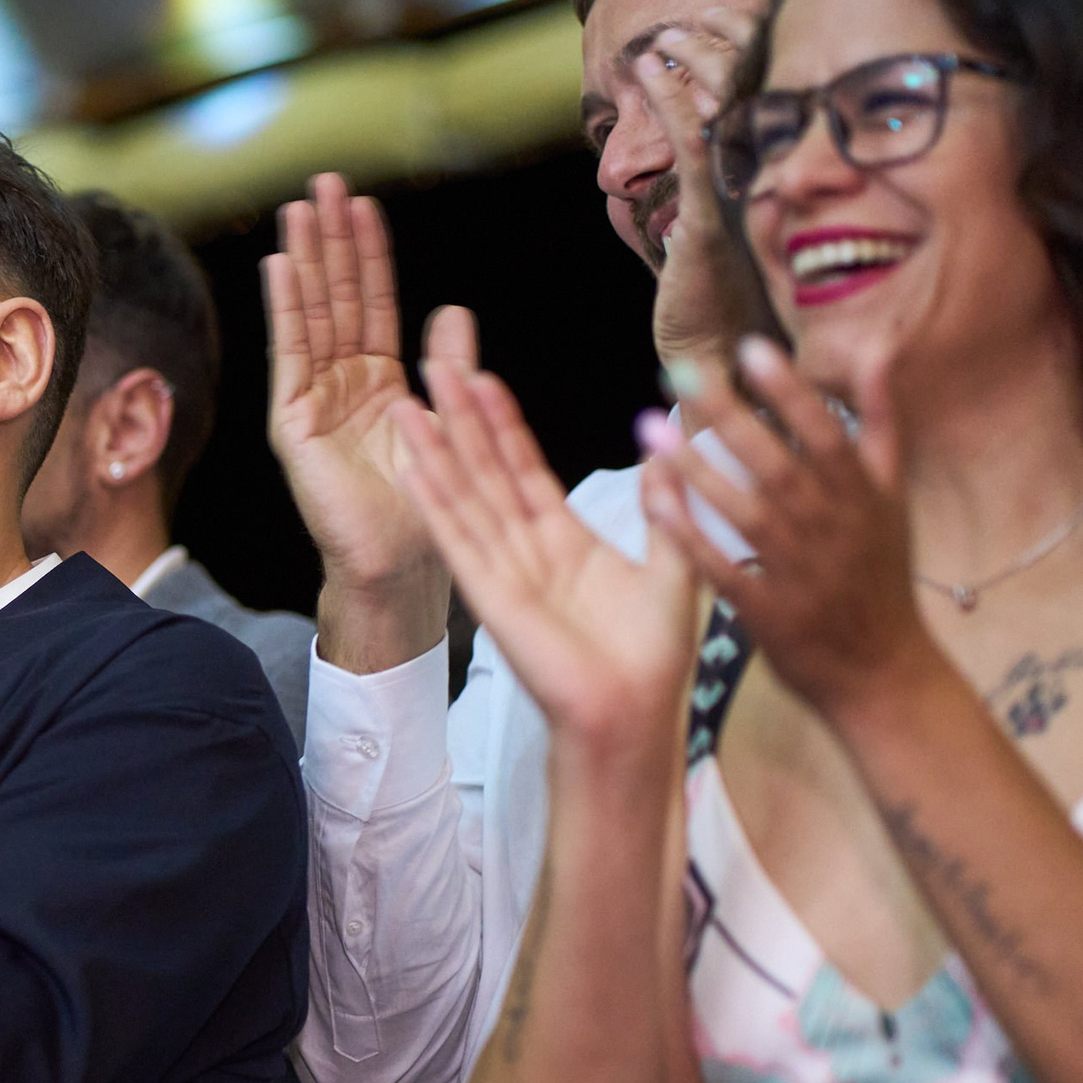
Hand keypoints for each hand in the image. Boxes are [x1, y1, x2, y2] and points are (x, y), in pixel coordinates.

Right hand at [261, 173, 454, 667]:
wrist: (400, 566)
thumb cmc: (427, 510)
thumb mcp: (451, 422)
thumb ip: (450, 368)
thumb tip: (454, 311)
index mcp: (378, 383)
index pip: (373, 303)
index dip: (369, 253)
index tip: (363, 203)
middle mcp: (341, 384)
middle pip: (336, 297)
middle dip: (330, 239)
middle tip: (325, 181)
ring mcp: (313, 401)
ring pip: (311, 314)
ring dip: (306, 258)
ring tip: (301, 206)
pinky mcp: (294, 423)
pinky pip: (290, 354)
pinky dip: (286, 308)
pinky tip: (283, 265)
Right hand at [390, 360, 698, 751]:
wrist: (633, 715)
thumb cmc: (654, 658)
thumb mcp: (674, 566)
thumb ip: (668, 507)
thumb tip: (669, 450)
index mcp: (564, 542)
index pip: (524, 469)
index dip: (502, 424)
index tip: (482, 378)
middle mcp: (525, 551)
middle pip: (484, 472)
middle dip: (460, 420)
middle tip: (435, 367)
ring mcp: (502, 572)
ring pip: (463, 498)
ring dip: (434, 451)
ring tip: (407, 405)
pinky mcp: (490, 597)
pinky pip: (458, 542)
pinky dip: (435, 504)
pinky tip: (413, 468)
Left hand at [639, 12, 765, 379]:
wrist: (725, 364)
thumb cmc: (730, 304)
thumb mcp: (733, 233)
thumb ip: (726, 191)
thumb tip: (698, 154)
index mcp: (777, 177)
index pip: (768, 95)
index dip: (749, 49)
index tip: (722, 16)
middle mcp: (765, 181)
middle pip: (752, 90)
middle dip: (725, 45)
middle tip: (697, 14)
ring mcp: (739, 198)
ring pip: (722, 110)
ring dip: (693, 63)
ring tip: (665, 35)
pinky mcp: (707, 220)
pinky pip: (691, 147)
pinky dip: (669, 102)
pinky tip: (649, 71)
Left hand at [643, 337, 931, 716]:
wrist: (884, 673)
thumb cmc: (880, 578)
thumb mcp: (893, 501)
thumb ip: (882, 428)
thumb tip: (879, 354)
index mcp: (862, 498)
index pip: (825, 434)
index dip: (789, 392)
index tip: (749, 348)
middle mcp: (832, 529)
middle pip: (777, 464)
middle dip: (730, 417)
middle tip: (678, 371)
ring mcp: (799, 573)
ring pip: (744, 513)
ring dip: (696, 470)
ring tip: (647, 428)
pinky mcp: (768, 612)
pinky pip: (722, 568)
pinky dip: (690, 535)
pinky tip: (654, 502)